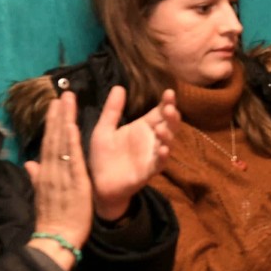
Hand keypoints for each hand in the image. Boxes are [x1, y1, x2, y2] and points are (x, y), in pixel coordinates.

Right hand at [26, 92, 95, 258]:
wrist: (56, 239)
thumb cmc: (53, 219)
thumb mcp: (42, 195)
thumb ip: (36, 177)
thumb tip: (29, 162)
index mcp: (46, 173)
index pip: (48, 143)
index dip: (52, 123)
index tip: (55, 105)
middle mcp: (52, 171)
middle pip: (53, 138)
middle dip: (57, 116)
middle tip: (62, 94)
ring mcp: (62, 175)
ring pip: (61, 144)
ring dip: (64, 121)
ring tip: (66, 102)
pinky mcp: (75, 183)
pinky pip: (72, 159)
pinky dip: (72, 143)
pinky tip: (72, 127)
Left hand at [87, 85, 176, 221]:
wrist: (98, 184)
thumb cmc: (103, 156)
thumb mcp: (104, 129)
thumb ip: (112, 110)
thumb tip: (119, 87)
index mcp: (142, 127)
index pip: (159, 111)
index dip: (167, 102)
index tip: (169, 92)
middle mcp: (151, 139)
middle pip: (169, 125)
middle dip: (172, 116)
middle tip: (168, 107)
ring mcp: (152, 155)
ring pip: (168, 143)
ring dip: (168, 135)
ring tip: (161, 128)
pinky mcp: (148, 171)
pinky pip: (159, 163)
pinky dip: (163, 157)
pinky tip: (163, 150)